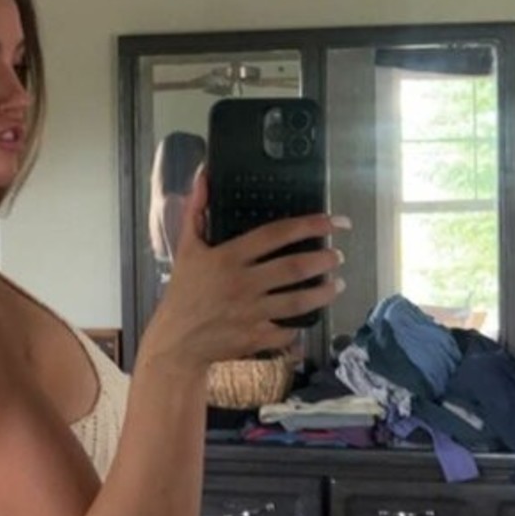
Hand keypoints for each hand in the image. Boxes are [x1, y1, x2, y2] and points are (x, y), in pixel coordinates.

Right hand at [145, 168, 348, 369]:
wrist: (176, 340)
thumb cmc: (183, 292)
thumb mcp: (186, 248)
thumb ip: (197, 210)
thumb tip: (204, 175)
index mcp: (228, 257)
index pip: (276, 235)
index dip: (309, 225)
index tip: (333, 222)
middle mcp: (243, 283)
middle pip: (294, 267)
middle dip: (324, 259)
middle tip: (338, 254)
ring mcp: (251, 312)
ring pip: (299, 301)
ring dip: (324, 291)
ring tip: (338, 283)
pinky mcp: (255, 337)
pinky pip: (287, 330)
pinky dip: (302, 324)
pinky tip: (312, 314)